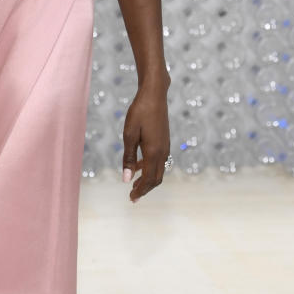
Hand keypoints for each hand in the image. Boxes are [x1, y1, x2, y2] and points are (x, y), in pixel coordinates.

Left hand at [121, 78, 170, 200]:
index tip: (131, 199)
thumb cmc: (139, 112)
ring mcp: (166, 146)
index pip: (149, 180)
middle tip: (132, 196)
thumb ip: (129, 158)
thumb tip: (127, 179)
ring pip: (159, 170)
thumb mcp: (129, 135)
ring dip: (148, 179)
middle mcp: (163, 151)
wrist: (154, 94)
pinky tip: (139, 166)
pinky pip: (159, 161)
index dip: (140, 191)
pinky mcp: (165, 141)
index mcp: (154, 152)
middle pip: (157, 178)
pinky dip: (150, 168)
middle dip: (145, 189)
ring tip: (134, 184)